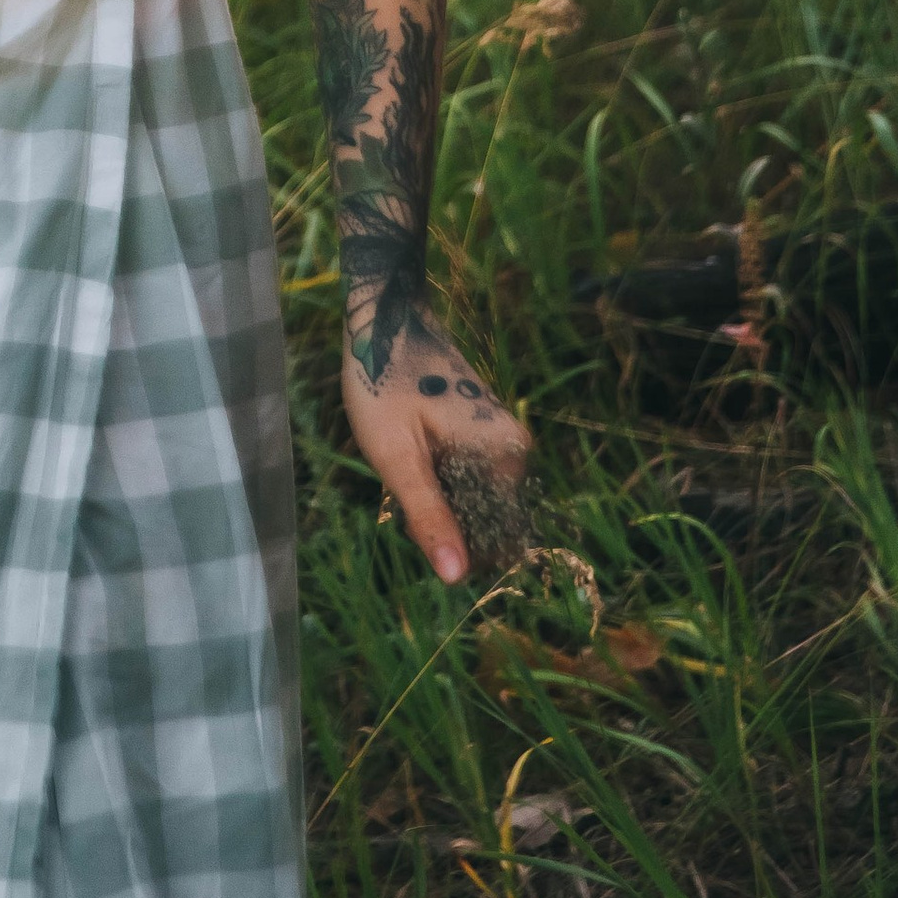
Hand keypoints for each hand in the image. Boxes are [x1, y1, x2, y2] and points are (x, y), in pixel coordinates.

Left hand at [343, 310, 529, 587]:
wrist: (384, 318)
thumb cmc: (383, 384)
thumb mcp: (398, 459)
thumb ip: (430, 517)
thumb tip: (458, 579)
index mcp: (506, 456)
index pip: (496, 539)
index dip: (452, 543)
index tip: (414, 517)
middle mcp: (513, 447)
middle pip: (483, 519)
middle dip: (442, 519)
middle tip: (404, 483)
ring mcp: (498, 437)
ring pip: (471, 499)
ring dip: (436, 498)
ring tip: (406, 463)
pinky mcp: (482, 430)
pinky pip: (466, 475)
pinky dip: (437, 477)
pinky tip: (413, 453)